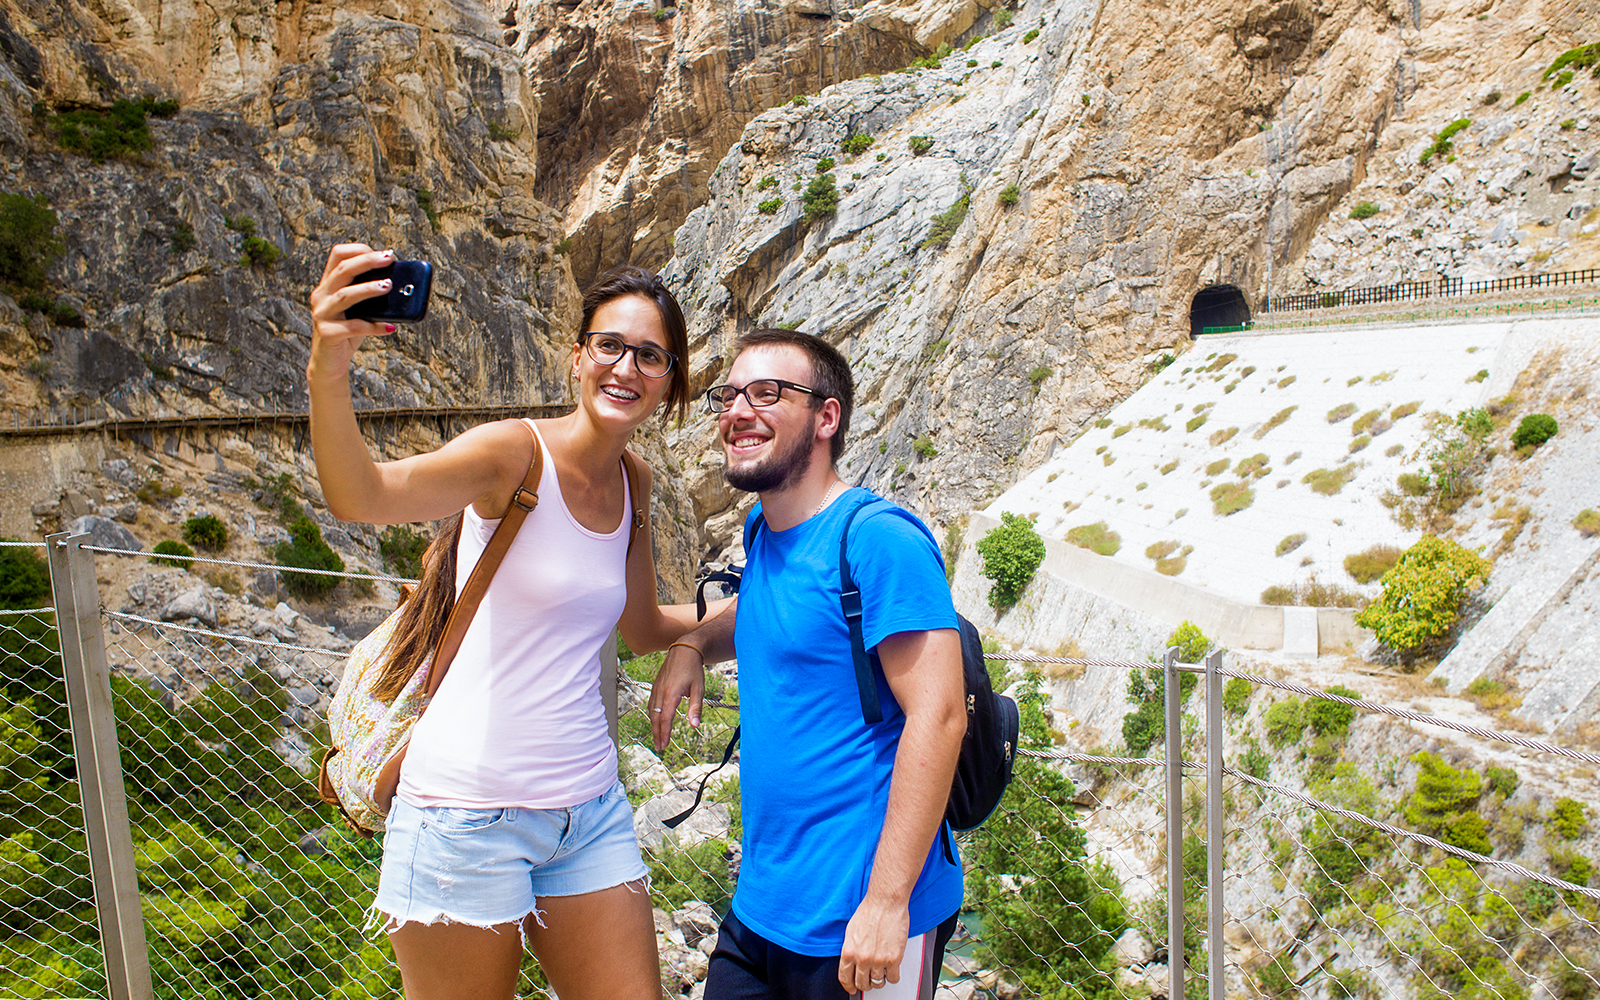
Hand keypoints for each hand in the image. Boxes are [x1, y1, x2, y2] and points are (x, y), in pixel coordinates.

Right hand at [308, 244, 399, 380]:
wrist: (329, 363)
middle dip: (367, 262)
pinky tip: (389, 327)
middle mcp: (321, 296)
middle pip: (342, 270)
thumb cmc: (348, 333)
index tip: (383, 254)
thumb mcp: (360, 310)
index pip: (337, 255)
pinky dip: (373, 326)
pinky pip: (352, 327)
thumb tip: (404, 287)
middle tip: (389, 259)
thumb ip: (372, 298)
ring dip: (368, 289)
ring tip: (388, 286)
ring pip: (345, 295)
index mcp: (328, 285)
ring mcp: (322, 314)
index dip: (359, 250)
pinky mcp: (327, 333)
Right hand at [649, 643, 704, 750]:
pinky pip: (651, 703)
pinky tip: (655, 721)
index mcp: (671, 693)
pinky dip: (652, 715)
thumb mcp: (699, 688)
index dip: (665, 733)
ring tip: (658, 737)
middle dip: (657, 733)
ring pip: (652, 711)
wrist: (684, 650)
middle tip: (660, 747)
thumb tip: (695, 726)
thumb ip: (695, 707)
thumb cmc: (693, 669)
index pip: (666, 718)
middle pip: (656, 717)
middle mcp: (661, 692)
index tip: (665, 744)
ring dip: (654, 726)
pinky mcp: (656, 685)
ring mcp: (656, 688)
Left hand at [838, 894, 908, 994]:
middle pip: (862, 983)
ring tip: (881, 969)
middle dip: (865, 983)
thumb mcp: (851, 931)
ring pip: (878, 983)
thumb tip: (851, 963)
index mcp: (849, 952)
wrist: (886, 902)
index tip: (852, 988)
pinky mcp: (893, 959)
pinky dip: (893, 975)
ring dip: (879, 978)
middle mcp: (862, 958)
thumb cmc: (870, 911)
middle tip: (869, 979)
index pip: (845, 978)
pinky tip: (892, 968)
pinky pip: (893, 978)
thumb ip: (850, 949)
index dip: (848, 986)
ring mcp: (878, 960)